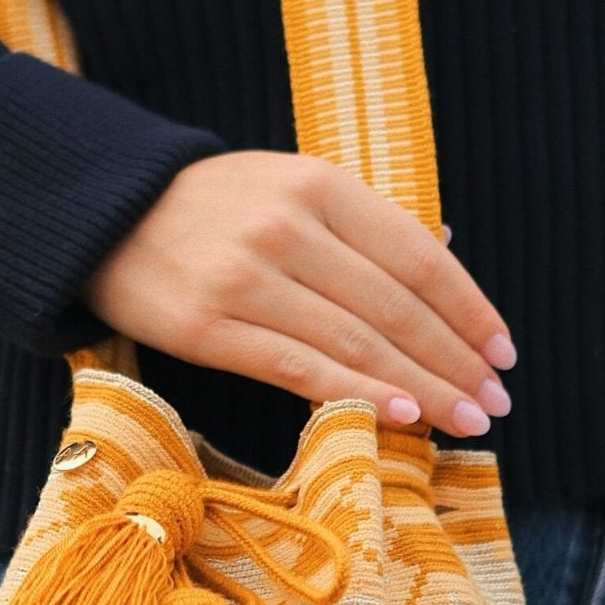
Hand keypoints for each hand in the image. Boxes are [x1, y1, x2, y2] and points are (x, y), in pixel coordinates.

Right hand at [82, 152, 515, 436]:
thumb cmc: (212, 208)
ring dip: (421, 388)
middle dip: (454, 362)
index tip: (502, 353)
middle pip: (394, 307)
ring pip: (354, 342)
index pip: (418, 255)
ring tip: (463, 420)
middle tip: (494, 403)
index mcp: (317, 183)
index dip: (469, 310)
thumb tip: (450, 253)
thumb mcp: (289, 185)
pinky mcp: (204, 328)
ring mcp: (243, 279)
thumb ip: (361, 222)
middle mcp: (286, 227)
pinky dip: (354, 392)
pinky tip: (398, 415)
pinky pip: (295, 367)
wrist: (102, 216)